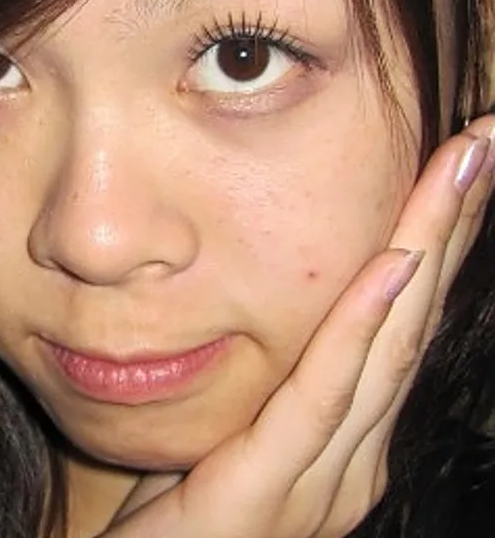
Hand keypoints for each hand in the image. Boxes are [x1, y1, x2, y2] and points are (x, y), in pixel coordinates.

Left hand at [101, 116, 494, 537]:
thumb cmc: (176, 512)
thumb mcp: (234, 430)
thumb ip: (275, 387)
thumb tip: (296, 316)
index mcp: (345, 442)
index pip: (400, 324)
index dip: (437, 240)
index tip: (461, 163)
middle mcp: (352, 460)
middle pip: (411, 322)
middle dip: (449, 226)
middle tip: (483, 139)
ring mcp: (320, 483)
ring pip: (384, 347)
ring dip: (425, 248)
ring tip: (459, 168)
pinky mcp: (269, 493)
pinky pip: (321, 396)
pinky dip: (360, 327)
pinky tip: (391, 262)